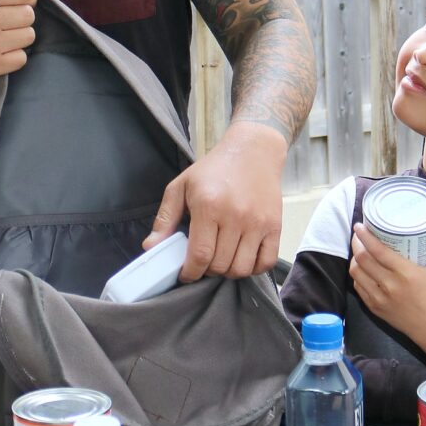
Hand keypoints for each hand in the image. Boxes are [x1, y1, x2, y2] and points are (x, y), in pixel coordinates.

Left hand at [145, 123, 285, 279]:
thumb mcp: (181, 186)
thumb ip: (165, 218)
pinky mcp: (275, 226)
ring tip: (221, 260)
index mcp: (208, 205)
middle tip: (202, 262)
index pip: (200, 255)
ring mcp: (258, 222)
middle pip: (220, 265)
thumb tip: (150, 247)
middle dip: (207, 271)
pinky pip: (266, 262)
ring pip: (241, 268)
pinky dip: (253, 268)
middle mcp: (235, 216)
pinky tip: (242, 258)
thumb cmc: (214, 170)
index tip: (186, 274)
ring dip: (228, 272)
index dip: (190, 272)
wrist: (253, 151)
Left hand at [349, 214, 425, 366]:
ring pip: (357, 273)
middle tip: (359, 234)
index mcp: (406, 274)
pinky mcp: (375, 308)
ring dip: (355, 259)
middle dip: (356, 244)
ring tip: (359, 249)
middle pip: (362, 260)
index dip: (365, 236)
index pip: (377, 251)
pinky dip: (357, 275)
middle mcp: (390, 286)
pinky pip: (359, 287)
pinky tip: (361, 267)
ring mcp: (380, 299)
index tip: (360, 225)